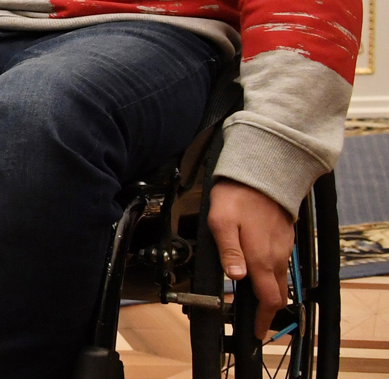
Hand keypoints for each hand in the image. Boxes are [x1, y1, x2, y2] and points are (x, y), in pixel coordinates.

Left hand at [208, 179, 296, 335]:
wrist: (262, 174)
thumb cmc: (238, 196)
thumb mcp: (222, 222)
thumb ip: (229, 252)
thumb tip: (236, 277)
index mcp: (261, 258)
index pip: (268, 299)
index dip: (262, 318)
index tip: (256, 331)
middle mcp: (276, 258)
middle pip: (277, 294)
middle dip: (267, 311)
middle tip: (255, 321)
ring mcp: (283, 249)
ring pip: (281, 280)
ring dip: (270, 294)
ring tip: (255, 302)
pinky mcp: (284, 240)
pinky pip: (281, 265)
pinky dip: (273, 277)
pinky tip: (260, 273)